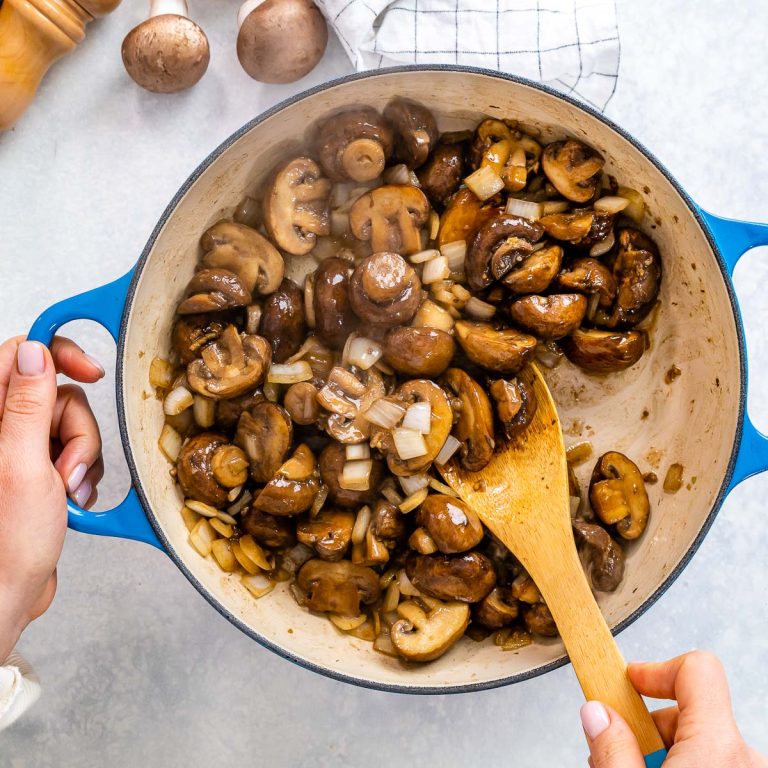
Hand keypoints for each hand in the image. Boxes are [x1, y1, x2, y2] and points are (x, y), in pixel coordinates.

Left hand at [0, 337, 103, 658]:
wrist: (7, 592)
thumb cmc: (6, 542)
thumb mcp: (22, 465)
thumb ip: (26, 405)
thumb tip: (35, 354)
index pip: (19, 355)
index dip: (58, 355)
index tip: (89, 372)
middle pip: (55, 394)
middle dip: (74, 429)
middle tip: (64, 466)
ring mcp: (17, 448)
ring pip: (69, 423)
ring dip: (80, 456)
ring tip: (66, 489)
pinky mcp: (35, 468)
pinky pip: (72, 450)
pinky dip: (80, 471)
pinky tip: (69, 496)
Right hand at [580, 651, 767, 766]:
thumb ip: (613, 749)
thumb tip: (597, 713)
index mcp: (719, 750)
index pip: (697, 670)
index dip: (655, 670)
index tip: (628, 682)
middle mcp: (746, 759)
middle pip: (689, 711)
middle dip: (648, 727)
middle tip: (617, 752)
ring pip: (701, 742)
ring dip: (665, 753)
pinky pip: (714, 763)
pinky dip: (685, 767)